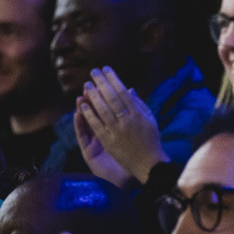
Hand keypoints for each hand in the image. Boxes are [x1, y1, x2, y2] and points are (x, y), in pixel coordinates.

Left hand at [77, 66, 167, 181]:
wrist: (149, 163)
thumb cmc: (151, 140)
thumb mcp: (150, 120)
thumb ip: (139, 104)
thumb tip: (130, 89)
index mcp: (137, 113)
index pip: (123, 92)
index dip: (114, 79)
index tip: (106, 69)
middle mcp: (127, 120)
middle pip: (112, 97)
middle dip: (102, 83)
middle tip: (93, 72)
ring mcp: (117, 131)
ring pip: (103, 109)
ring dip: (93, 96)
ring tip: (86, 85)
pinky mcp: (109, 142)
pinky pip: (96, 126)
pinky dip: (89, 115)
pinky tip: (82, 105)